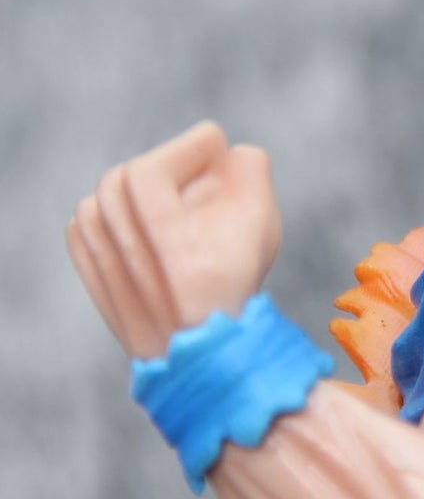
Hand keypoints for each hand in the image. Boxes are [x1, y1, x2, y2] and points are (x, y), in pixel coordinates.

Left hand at [68, 121, 282, 358]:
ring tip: (181, 207)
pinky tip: (151, 229)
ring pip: (107, 198)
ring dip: (144, 193)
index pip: (165, 158)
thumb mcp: (259, 220)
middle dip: (172, 168)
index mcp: (152, 212)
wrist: (203, 351)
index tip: (221, 147)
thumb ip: (251, 170)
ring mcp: (97, 254)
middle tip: (206, 176)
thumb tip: (233, 154)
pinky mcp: (92, 273)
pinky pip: (89, 225)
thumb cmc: (233, 285)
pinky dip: (117, 216)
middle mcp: (115, 230)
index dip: (198, 148)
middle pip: (133, 174)